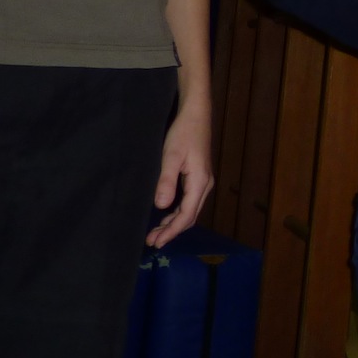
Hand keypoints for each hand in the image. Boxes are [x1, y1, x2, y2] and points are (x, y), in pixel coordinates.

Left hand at [148, 102, 213, 246]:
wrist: (196, 115)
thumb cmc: (183, 133)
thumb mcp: (171, 155)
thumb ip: (166, 181)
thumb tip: (161, 206)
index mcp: (199, 182)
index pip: (186, 215)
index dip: (171, 231)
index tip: (156, 242)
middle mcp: (204, 185)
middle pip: (190, 216)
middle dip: (172, 231)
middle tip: (153, 241)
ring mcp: (203, 182)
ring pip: (190, 210)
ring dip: (174, 223)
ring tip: (157, 233)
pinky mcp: (199, 177)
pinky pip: (189, 202)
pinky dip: (177, 213)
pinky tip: (166, 215)